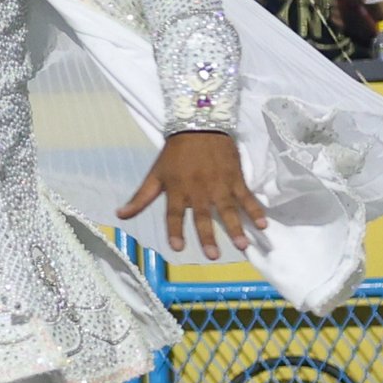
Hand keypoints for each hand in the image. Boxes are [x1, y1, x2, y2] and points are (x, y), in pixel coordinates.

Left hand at [117, 130, 264, 261]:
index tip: (177, 247)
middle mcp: (198, 189)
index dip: (175, 230)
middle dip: (207, 235)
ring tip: (242, 245)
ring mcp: (219, 185)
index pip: (173, 214)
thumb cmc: (174, 154)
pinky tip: (263, 224)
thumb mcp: (155, 175)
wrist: (199, 126)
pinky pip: (247, 196)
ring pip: (228, 209)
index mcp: (177, 189)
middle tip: (213, 256)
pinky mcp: (235, 178)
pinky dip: (255, 210)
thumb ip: (140, 198)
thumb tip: (119, 215)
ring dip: (236, 227)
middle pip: (202, 215)